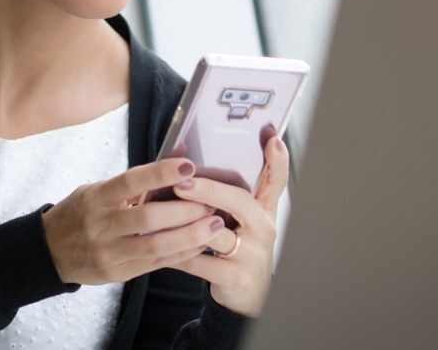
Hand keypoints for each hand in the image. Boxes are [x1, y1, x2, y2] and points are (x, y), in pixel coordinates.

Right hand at [42, 158, 226, 284]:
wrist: (49, 251)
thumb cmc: (80, 213)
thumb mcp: (97, 189)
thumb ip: (135, 180)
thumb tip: (178, 155)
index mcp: (95, 198)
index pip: (130, 182)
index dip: (160, 173)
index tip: (188, 166)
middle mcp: (100, 226)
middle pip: (148, 218)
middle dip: (185, 210)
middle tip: (211, 202)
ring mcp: (108, 253)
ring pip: (155, 246)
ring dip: (190, 236)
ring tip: (215, 225)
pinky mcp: (117, 273)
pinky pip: (155, 264)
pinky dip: (181, 254)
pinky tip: (200, 244)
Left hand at [170, 135, 289, 316]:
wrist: (248, 297)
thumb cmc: (240, 249)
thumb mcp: (243, 221)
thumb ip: (227, 195)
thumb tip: (194, 156)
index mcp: (265, 211)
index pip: (276, 181)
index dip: (278, 161)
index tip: (273, 140)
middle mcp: (264, 229)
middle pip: (240, 202)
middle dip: (209, 190)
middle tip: (181, 183)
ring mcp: (253, 255)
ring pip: (215, 234)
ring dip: (186, 223)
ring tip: (161, 212)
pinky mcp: (237, 277)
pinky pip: (200, 263)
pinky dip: (178, 253)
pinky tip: (160, 244)